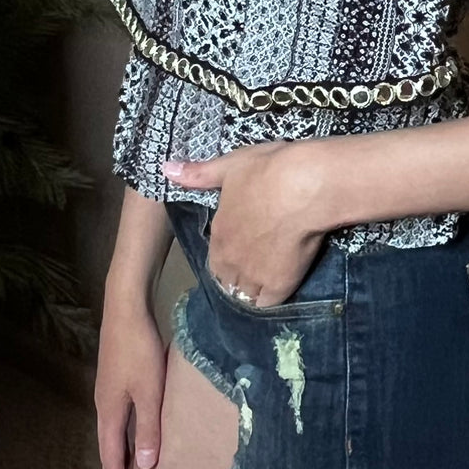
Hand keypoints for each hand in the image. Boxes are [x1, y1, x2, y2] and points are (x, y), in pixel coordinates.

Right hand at [95, 295, 166, 468]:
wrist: (126, 308)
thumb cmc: (140, 349)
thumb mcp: (150, 391)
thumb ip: (149, 428)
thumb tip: (144, 466)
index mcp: (110, 412)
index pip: (112, 458)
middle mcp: (105, 405)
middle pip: (109, 449)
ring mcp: (110, 391)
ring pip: (114, 433)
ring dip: (120, 457)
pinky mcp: (118, 378)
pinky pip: (120, 418)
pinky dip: (126, 436)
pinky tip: (136, 434)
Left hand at [161, 140, 335, 307]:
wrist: (303, 187)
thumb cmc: (268, 171)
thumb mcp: (231, 165)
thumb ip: (200, 174)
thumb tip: (165, 170)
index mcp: (220, 232)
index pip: (216, 259)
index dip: (227, 257)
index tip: (241, 250)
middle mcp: (231, 259)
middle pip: (228, 280)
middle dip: (238, 276)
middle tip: (257, 266)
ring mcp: (253, 275)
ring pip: (246, 294)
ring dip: (252, 290)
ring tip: (268, 280)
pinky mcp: (278, 285)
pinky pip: (267, 303)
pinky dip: (270, 299)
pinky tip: (279, 289)